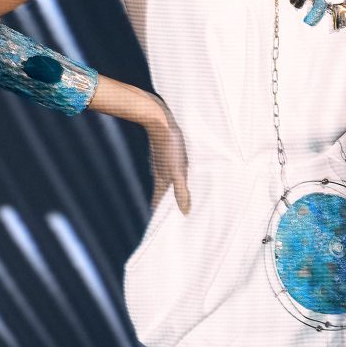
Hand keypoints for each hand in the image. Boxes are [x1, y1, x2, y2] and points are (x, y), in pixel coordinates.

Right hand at [146, 95, 190, 215]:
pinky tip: (186, 175)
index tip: (163, 228)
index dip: (161, 215)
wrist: (159, 118)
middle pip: (163, 194)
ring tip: (185, 199)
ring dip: (175, 191)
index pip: (158, 203)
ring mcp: (163, 163)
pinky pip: (173, 170)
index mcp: (162, 180)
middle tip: (179, 217)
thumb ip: (181, 191)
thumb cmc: (169, 145)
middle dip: (170, 205)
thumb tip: (185, 212)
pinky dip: (178, 178)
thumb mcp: (178, 169)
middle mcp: (161, 173)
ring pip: (168, 182)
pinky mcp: (168, 153)